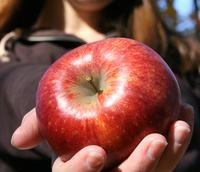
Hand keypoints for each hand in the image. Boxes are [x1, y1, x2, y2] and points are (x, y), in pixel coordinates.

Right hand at [11, 104, 192, 171]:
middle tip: (156, 140)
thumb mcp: (50, 121)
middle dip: (141, 166)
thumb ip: (38, 124)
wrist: (87, 122)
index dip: (83, 170)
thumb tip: (19, 138)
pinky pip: (169, 158)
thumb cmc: (67, 122)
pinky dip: (179, 139)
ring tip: (181, 123)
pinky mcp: (152, 164)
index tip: (97, 152)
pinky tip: (184, 112)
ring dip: (172, 152)